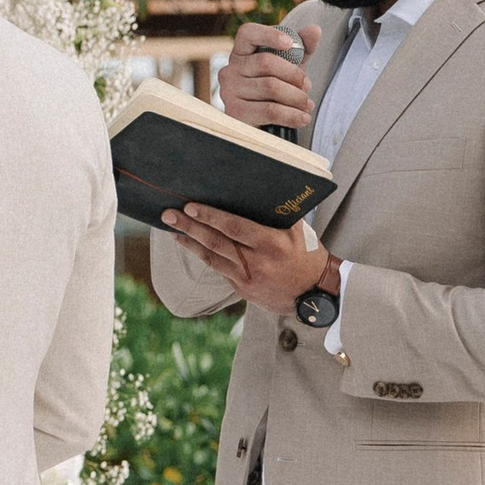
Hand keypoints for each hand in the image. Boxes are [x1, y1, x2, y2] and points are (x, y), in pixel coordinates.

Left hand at [162, 206, 326, 315]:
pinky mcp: (243, 290)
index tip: (191, 207)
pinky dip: (203, 255)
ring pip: (212, 258)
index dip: (211, 217)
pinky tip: (190, 245)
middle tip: (169, 215)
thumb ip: (281, 212)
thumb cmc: (308, 256)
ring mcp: (248, 279)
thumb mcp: (300, 231)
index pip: (235, 227)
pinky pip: (219, 269)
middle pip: (216, 242)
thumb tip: (262, 189)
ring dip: (190, 242)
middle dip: (190, 227)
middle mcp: (257, 262)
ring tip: (172, 228)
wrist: (316, 295)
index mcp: (272, 244)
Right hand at [217, 14, 321, 139]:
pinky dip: (292, 115)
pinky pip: (270, 110)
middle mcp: (230, 69)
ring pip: (271, 87)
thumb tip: (315, 29)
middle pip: (266, 62)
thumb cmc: (277, 89)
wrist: (264, 124)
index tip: (290, 43)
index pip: (248, 33)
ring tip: (307, 104)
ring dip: (297, 97)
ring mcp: (229, 91)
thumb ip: (303, 47)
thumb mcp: (291, 66)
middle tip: (307, 85)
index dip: (268, 35)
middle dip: (294, 74)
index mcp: (241, 52)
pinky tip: (302, 117)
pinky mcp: (235, 113)